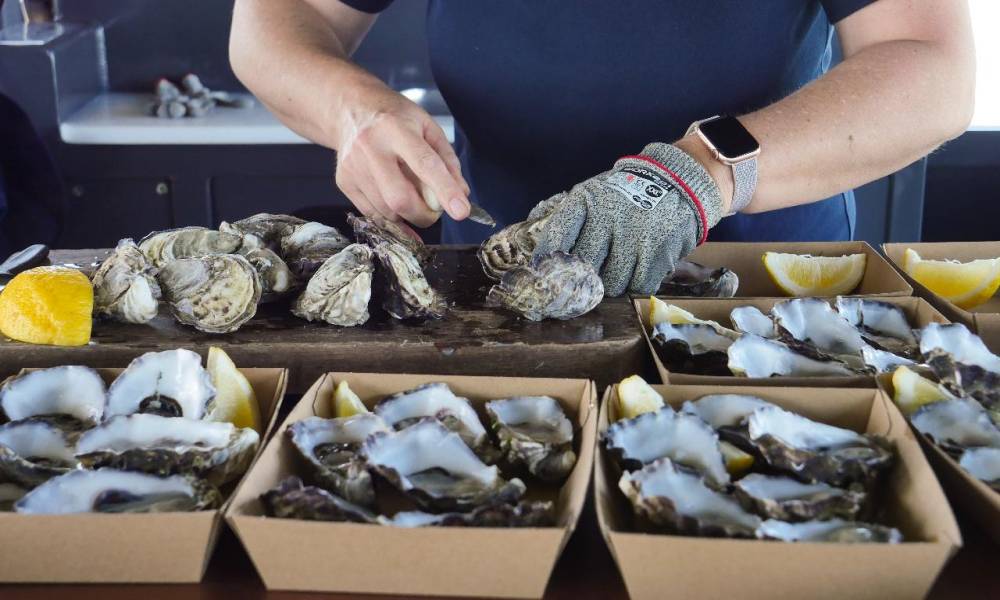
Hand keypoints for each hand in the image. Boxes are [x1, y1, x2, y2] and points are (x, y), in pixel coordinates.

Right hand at [332, 80, 470, 228]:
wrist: (350, 109)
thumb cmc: (394, 117)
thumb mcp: (428, 127)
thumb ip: (447, 161)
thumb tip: (461, 194)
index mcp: (395, 128)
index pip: (425, 164)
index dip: (445, 190)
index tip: (461, 211)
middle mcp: (370, 147)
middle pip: (400, 198)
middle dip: (424, 214)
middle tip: (434, 210)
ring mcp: (353, 167)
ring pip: (386, 211)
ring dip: (408, 216)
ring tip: (414, 199)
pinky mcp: (344, 182)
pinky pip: (372, 214)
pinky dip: (391, 217)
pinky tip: (397, 205)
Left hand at [532, 143, 724, 295]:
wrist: (678, 180)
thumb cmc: (627, 195)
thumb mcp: (595, 194)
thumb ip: (571, 220)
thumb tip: (541, 256)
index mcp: (586, 201)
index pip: (558, 236)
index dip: (548, 259)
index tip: (544, 273)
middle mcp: (608, 217)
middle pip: (584, 268)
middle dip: (584, 278)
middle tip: (587, 280)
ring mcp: (633, 236)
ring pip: (611, 283)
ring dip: (613, 283)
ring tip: (619, 268)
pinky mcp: (658, 252)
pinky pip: (638, 286)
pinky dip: (637, 284)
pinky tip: (638, 269)